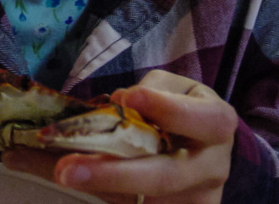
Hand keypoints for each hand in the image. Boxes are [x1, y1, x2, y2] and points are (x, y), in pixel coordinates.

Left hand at [2, 70, 236, 203]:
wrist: (204, 146)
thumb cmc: (183, 107)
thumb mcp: (175, 87)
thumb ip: (151, 90)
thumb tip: (121, 103)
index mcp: (216, 125)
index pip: (200, 119)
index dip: (167, 110)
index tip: (127, 97)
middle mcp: (211, 168)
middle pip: (164, 177)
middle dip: (113, 173)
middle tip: (67, 168)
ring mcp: (195, 199)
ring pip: (143, 200)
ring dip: (98, 186)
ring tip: (62, 172)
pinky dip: (100, 191)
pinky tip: (65, 174)